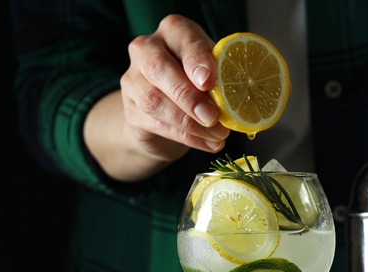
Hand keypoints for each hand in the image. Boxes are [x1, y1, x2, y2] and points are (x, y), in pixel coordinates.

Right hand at [123, 14, 228, 152]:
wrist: (165, 114)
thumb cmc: (196, 83)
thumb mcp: (213, 73)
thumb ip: (220, 77)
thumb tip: (237, 98)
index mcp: (172, 31)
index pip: (182, 37)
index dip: (196, 59)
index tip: (209, 82)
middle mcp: (146, 50)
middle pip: (158, 67)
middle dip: (187, 95)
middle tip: (212, 117)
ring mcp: (133, 81)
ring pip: (154, 100)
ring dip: (189, 123)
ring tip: (218, 135)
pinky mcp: (130, 111)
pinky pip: (157, 125)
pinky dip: (186, 137)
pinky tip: (208, 144)